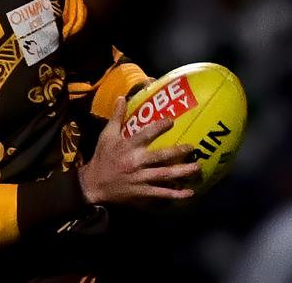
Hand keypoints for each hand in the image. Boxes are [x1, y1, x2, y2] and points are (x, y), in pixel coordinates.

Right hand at [78, 97, 198, 204]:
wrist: (94, 184)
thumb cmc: (103, 157)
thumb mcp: (106, 135)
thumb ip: (116, 116)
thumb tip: (122, 97)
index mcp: (128, 146)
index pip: (146, 135)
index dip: (159, 127)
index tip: (172, 121)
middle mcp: (136, 162)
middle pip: (160, 156)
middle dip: (178, 152)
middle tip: (192, 148)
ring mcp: (140, 178)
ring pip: (164, 175)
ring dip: (182, 172)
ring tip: (197, 167)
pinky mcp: (142, 192)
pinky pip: (161, 193)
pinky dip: (176, 194)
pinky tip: (189, 193)